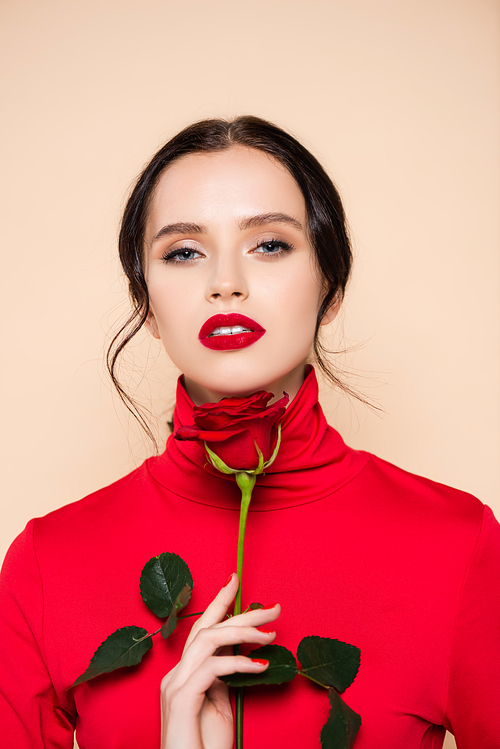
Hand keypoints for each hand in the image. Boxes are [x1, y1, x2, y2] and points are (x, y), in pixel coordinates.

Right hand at [160, 573, 279, 748]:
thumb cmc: (203, 748)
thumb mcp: (218, 706)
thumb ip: (222, 678)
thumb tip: (236, 654)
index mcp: (183, 675)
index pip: (202, 629)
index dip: (219, 603)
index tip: (236, 581)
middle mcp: (175, 675)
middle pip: (207, 628)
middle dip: (240, 611)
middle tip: (273, 606)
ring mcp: (175, 686)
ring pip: (207, 641)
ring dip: (242, 632)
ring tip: (271, 634)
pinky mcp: (181, 700)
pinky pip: (212, 669)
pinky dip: (238, 663)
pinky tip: (261, 665)